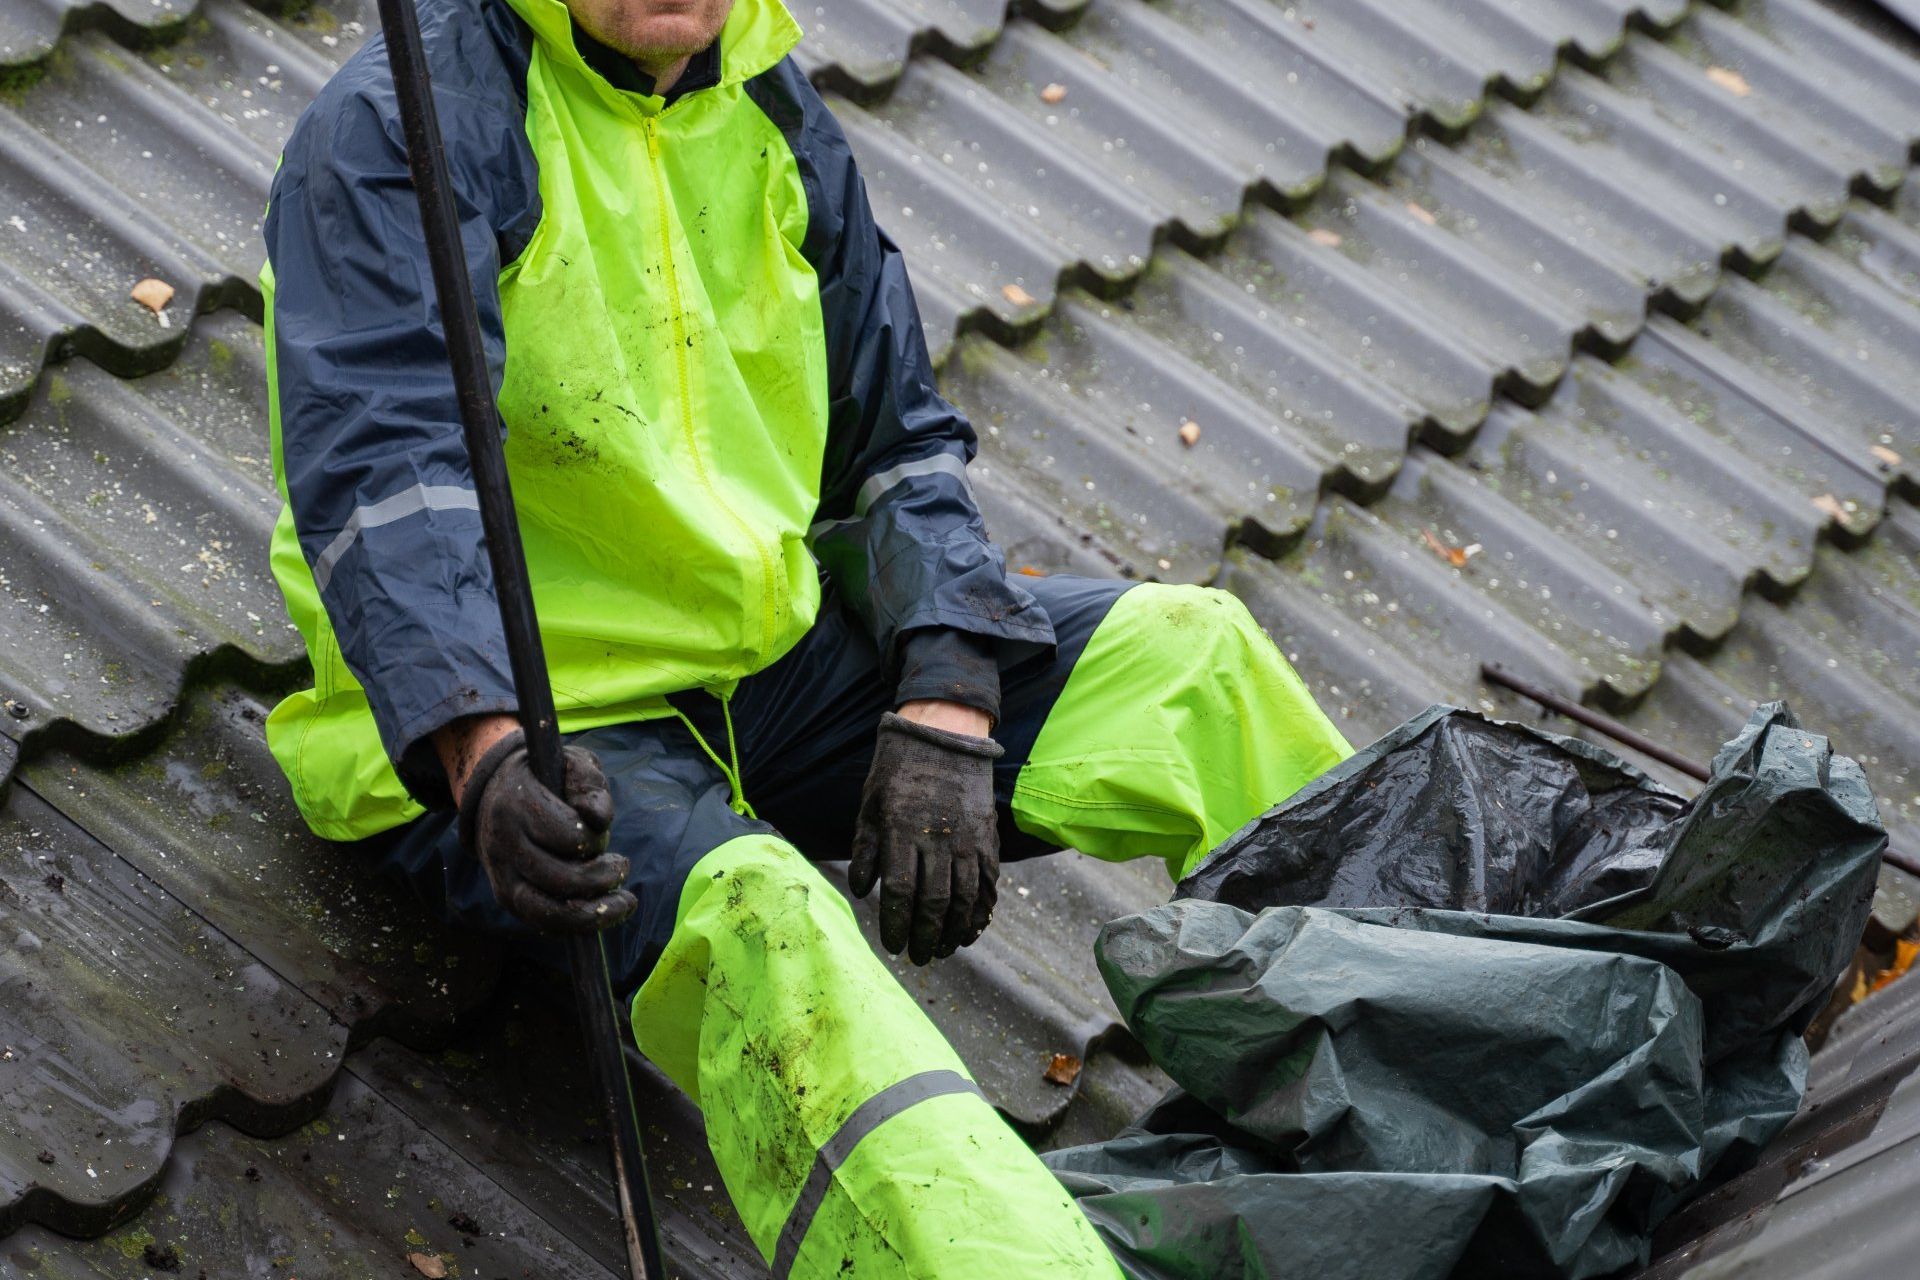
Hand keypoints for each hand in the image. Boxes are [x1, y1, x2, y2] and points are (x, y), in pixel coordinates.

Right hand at [453, 726, 636, 932]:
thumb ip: (588, 783)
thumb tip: (599, 819)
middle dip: (602, 878)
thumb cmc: (544, 777)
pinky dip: (574, 925)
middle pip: (560, 878)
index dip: (595, 839)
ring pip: (546, 911)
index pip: (568, 836)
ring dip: (593, 913)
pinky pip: (540, 923)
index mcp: (517, 805)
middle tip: (622, 867)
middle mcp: (504, 844)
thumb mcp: (568, 763)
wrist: (493, 793)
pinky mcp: (505, 897)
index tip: (602, 831)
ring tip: (625, 903)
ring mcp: (501, 875)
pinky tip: (600, 914)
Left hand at [848, 710, 1002, 964]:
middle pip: (933, 902)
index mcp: (902, 830)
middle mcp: (938, 839)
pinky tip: (971, 929)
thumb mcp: (870, 804)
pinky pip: (988, 883)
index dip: (894, 924)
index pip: (898, 891)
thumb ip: (866, 848)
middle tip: (917, 957)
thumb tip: (862, 891)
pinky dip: (981, 911)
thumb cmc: (899, 769)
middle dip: (924, 937)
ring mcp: (967, 839)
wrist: (945, 735)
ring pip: (964, 898)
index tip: (892, 944)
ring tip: (943, 950)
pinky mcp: (987, 836)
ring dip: (953, 931)